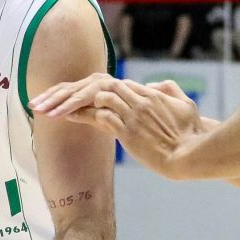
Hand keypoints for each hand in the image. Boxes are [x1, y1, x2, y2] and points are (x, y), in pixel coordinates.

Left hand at [34, 75, 204, 174]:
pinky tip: (64, 118)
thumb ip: (169, 90)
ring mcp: (133, 114)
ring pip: (96, 97)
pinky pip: (99, 116)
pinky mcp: (128, 130)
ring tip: (49, 109)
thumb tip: (154, 86)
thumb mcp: (185, 105)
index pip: (112, 85)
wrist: (191, 155)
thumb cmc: (191, 134)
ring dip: (71, 102)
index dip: (88, 89)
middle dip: (70, 92)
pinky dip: (80, 115)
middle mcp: (138, 99)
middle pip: (99, 86)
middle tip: (49, 99)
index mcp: (150, 93)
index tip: (70, 96)